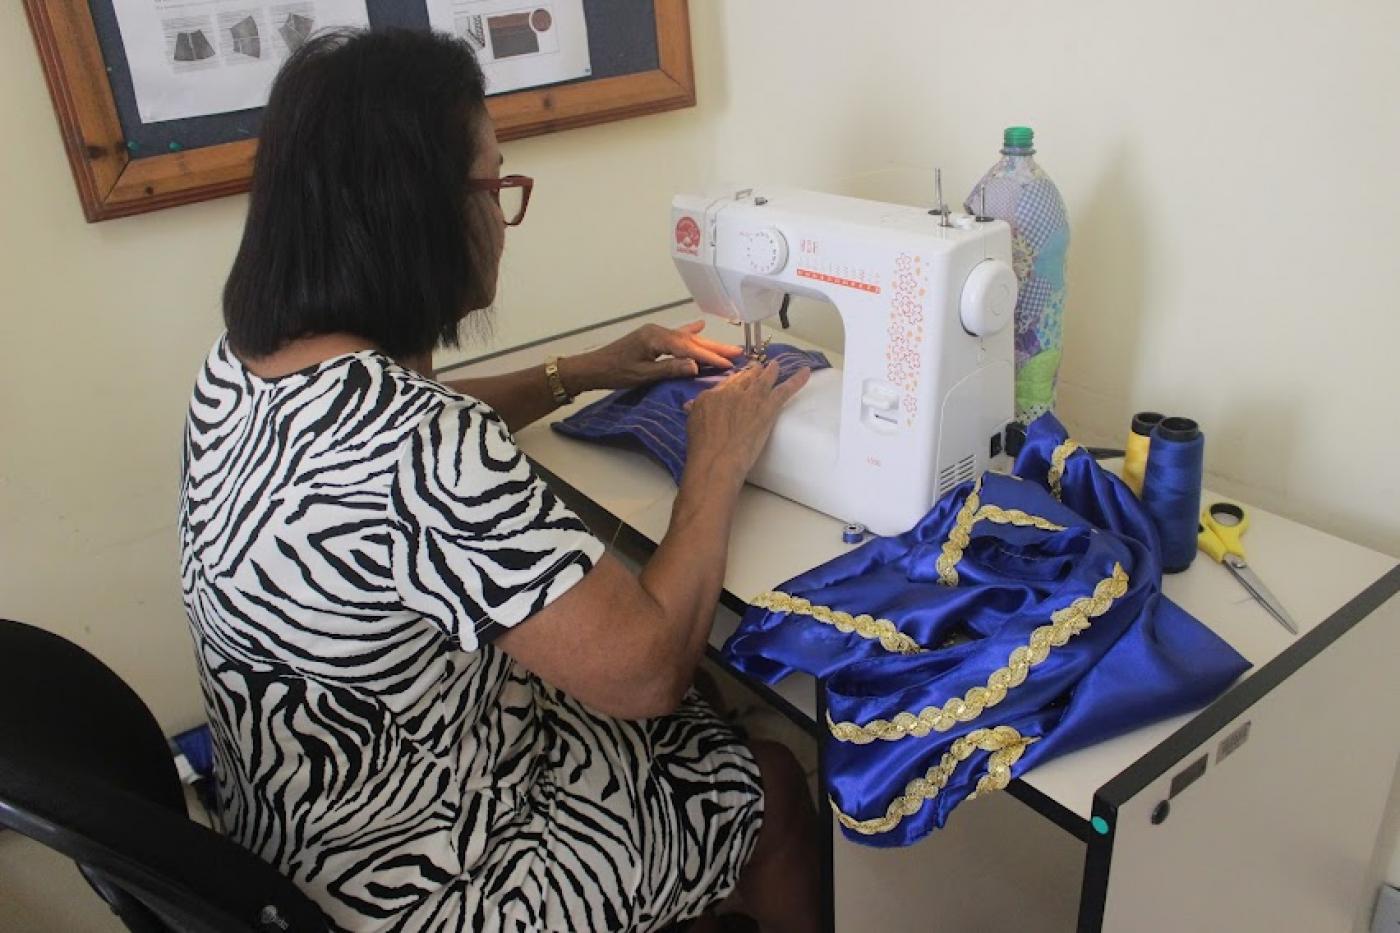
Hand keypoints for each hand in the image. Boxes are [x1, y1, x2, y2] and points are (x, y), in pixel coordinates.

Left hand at [563, 321, 741, 393]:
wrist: (592, 368)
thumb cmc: (615, 372)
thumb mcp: (643, 374)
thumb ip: (670, 369)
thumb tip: (696, 367)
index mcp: (656, 338)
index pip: (689, 349)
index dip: (709, 357)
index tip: (728, 364)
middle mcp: (658, 332)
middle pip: (691, 341)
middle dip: (715, 348)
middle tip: (738, 352)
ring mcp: (655, 333)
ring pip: (686, 339)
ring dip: (707, 343)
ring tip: (727, 346)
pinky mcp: (652, 338)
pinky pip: (676, 335)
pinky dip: (689, 333)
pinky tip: (699, 326)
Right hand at [684, 360, 811, 485]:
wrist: (717, 459)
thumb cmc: (702, 448)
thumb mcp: (692, 425)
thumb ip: (695, 411)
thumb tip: (690, 404)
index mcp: (712, 395)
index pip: (727, 383)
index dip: (735, 381)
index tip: (739, 380)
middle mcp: (733, 392)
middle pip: (746, 377)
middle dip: (753, 371)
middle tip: (759, 368)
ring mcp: (752, 398)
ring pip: (765, 379)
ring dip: (772, 370)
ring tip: (776, 365)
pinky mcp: (768, 408)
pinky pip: (785, 390)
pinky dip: (797, 380)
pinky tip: (806, 372)